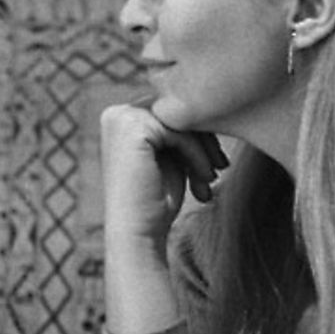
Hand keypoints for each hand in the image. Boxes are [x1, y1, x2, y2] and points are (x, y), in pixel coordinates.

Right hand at [99, 99, 228, 247]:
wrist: (137, 233)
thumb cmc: (155, 200)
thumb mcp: (170, 155)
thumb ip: (178, 128)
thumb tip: (212, 99)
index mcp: (120, 117)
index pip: (171, 110)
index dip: (197, 134)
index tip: (215, 163)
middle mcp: (115, 114)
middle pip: (177, 112)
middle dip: (203, 140)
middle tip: (219, 169)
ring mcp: (121, 119)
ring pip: (182, 121)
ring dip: (203, 150)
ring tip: (210, 179)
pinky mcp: (133, 129)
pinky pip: (180, 132)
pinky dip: (197, 156)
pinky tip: (203, 179)